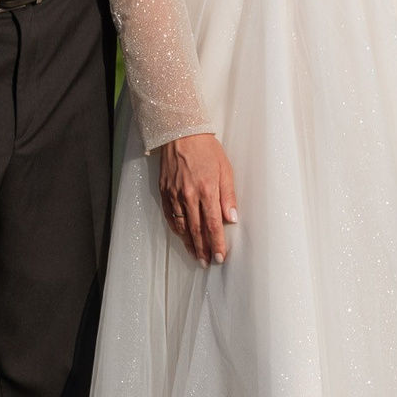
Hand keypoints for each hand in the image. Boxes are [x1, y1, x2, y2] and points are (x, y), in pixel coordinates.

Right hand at [157, 133, 237, 264]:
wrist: (180, 133)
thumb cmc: (206, 149)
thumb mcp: (225, 168)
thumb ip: (228, 195)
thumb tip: (232, 218)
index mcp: (207, 190)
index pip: (213, 224)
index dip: (217, 243)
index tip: (220, 257)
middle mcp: (189, 196)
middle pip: (197, 230)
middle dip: (204, 249)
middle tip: (208, 263)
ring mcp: (174, 195)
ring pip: (182, 227)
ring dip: (190, 244)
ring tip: (197, 256)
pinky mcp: (164, 192)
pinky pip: (171, 217)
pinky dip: (177, 230)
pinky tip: (183, 238)